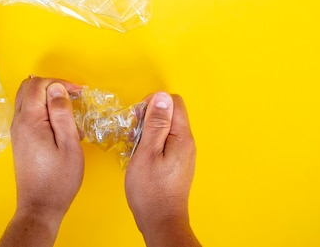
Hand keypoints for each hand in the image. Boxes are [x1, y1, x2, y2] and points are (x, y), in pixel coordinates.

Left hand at [0, 77, 83, 246]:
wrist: (40, 207)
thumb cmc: (58, 180)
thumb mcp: (69, 145)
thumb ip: (62, 114)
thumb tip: (57, 88)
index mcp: (29, 121)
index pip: (38, 85)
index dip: (59, 82)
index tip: (79, 92)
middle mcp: (18, 123)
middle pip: (28, 87)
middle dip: (52, 85)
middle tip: (73, 95)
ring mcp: (17, 131)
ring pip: (27, 99)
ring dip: (47, 97)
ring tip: (69, 109)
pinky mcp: (20, 140)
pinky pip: (29, 113)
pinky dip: (43, 109)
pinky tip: (60, 124)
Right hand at [125, 92, 200, 246]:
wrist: (161, 222)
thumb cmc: (151, 190)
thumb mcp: (147, 152)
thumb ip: (155, 123)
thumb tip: (162, 97)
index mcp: (181, 137)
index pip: (173, 102)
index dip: (152, 104)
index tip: (137, 118)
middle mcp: (186, 143)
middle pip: (169, 114)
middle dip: (148, 118)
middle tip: (133, 134)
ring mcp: (182, 154)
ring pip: (165, 129)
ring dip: (147, 132)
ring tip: (134, 147)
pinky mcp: (176, 163)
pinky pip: (164, 143)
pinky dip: (150, 144)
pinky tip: (139, 156)